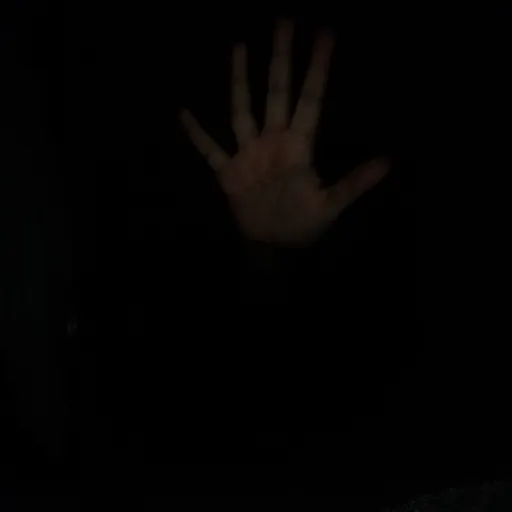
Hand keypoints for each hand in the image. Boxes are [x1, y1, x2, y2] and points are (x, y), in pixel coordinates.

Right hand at [181, 19, 390, 246]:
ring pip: (241, 110)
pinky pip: (210, 149)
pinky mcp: (229, 172)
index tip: (325, 35)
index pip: (309, 99)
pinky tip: (183, 114)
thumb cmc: (303, 224)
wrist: (274, 244)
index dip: (318, 69)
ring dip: (239, 82)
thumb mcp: (330, 206)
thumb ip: (353, 184)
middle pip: (276, 92)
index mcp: (298, 146)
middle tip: (284, 22)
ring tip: (238, 48)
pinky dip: (197, 135)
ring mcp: (249, 154)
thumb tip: (387, 162)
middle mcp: (273, 141)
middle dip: (281, 59)